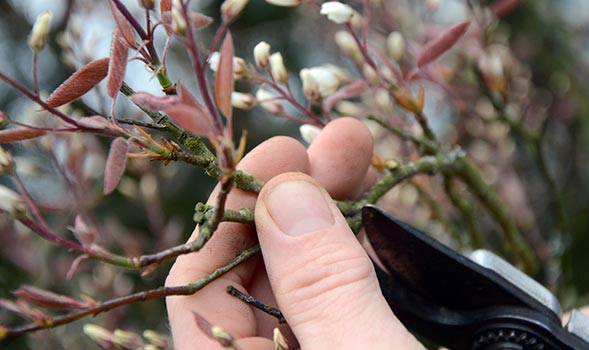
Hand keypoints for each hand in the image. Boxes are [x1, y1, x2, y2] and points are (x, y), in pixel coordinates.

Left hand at [165, 118, 423, 348]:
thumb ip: (320, 286)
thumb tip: (286, 192)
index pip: (199, 282)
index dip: (238, 209)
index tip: (285, 153)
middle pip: (257, 269)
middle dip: (295, 195)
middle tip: (339, 143)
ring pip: (304, 276)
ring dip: (331, 212)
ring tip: (362, 157)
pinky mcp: (350, 348)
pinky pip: (341, 296)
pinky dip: (356, 253)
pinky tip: (374, 214)